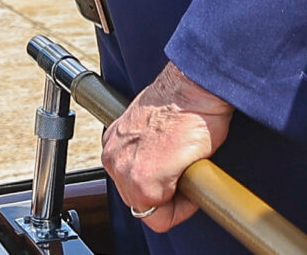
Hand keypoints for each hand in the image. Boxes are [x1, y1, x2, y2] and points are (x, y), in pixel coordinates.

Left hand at [102, 61, 232, 232]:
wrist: (191, 90)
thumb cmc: (181, 104)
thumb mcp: (153, 129)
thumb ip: (147, 150)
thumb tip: (161, 165)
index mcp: (115, 145)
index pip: (133, 187)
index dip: (162, 189)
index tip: (178, 178)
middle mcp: (114, 159)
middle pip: (140, 202)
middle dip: (166, 195)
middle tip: (185, 176)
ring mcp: (125, 170)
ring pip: (150, 210)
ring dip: (174, 200)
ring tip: (188, 173)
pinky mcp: (143, 180)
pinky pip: (161, 217)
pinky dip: (181, 206)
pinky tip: (190, 178)